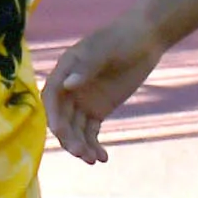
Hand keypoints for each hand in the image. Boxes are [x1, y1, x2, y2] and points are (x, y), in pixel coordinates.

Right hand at [45, 11, 167, 163]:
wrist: (145, 39)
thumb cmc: (122, 38)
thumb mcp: (106, 50)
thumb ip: (87, 67)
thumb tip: (68, 85)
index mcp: (65, 70)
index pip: (52, 97)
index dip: (53, 115)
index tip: (61, 133)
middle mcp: (69, 88)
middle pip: (62, 118)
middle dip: (69, 137)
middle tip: (82, 154)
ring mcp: (83, 101)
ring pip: (75, 129)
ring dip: (81, 145)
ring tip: (94, 160)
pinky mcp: (98, 110)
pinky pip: (90, 132)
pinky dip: (94, 145)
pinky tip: (102, 158)